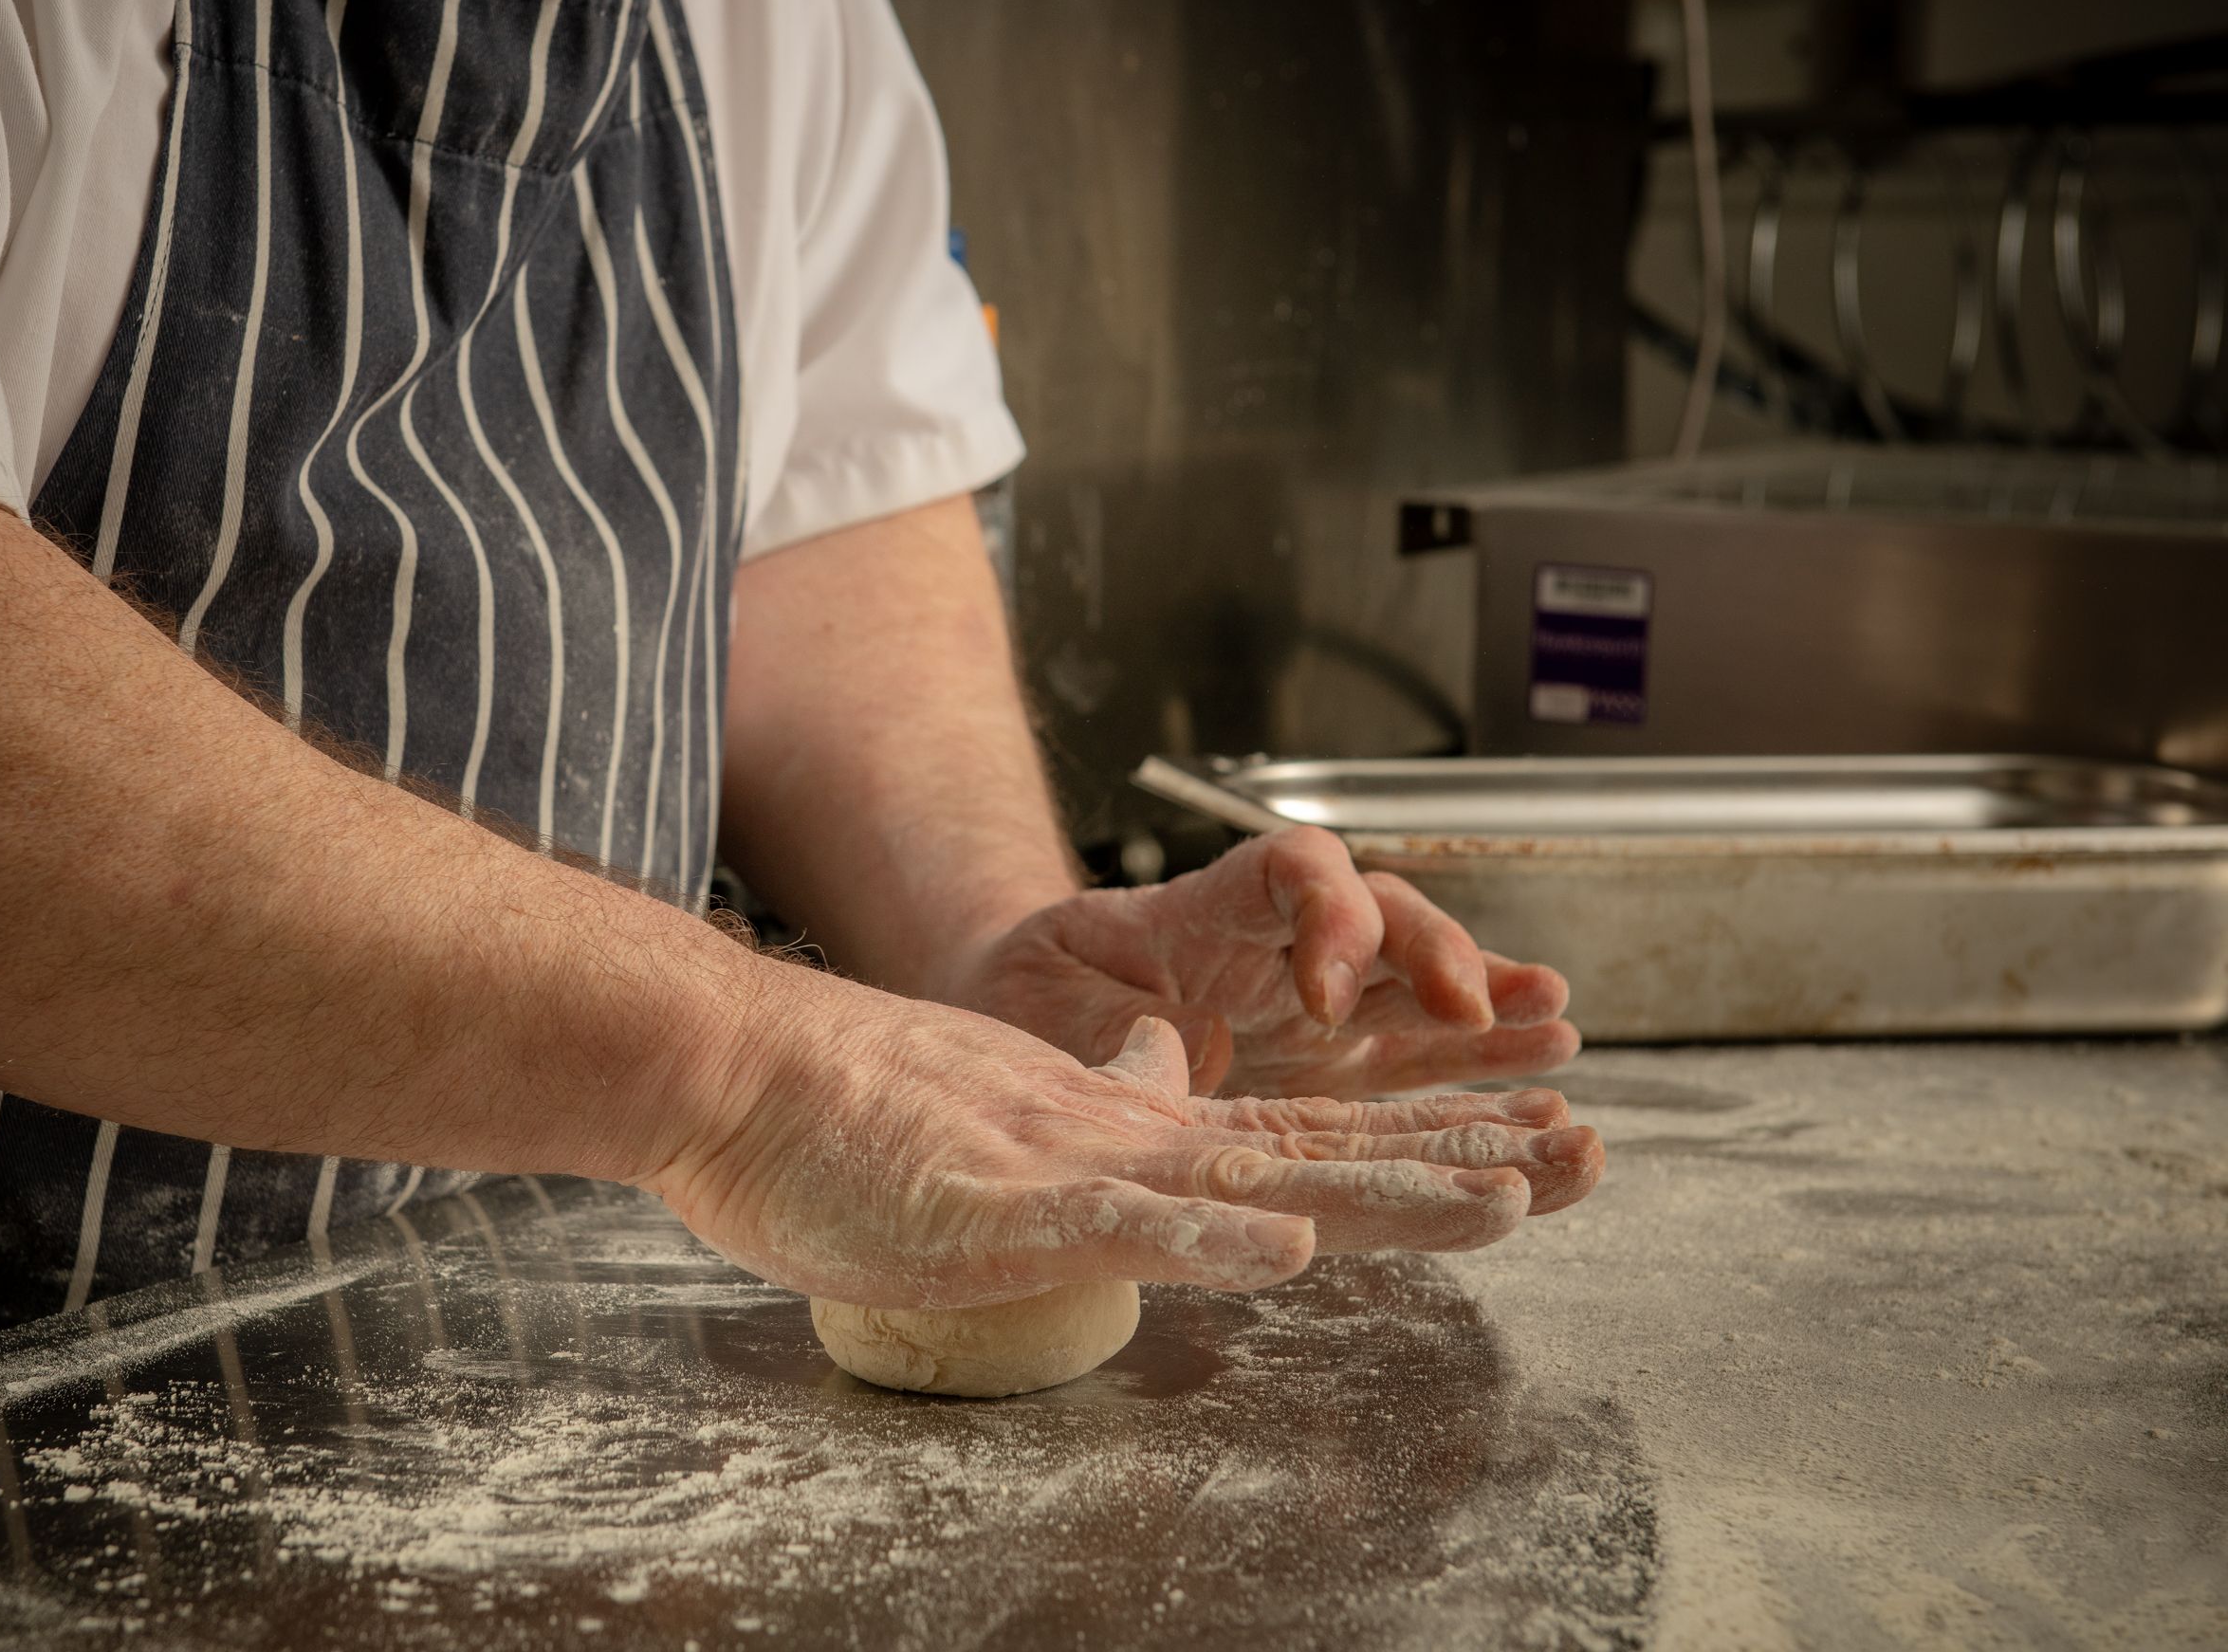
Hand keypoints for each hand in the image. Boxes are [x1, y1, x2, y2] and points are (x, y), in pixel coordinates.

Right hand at [649, 980, 1601, 1310]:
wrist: (731, 1077)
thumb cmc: (849, 1118)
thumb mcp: (1003, 1126)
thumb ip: (1095, 1105)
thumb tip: (1162, 1071)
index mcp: (1134, 1137)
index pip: (1307, 1138)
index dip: (1423, 1142)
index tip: (1532, 1146)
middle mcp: (1129, 1142)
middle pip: (1320, 1151)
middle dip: (1458, 1157)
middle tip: (1586, 1155)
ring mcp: (1071, 1168)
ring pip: (1253, 1177)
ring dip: (1381, 1187)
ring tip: (1506, 1197)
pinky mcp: (999, 1202)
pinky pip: (1116, 1222)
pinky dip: (1205, 1235)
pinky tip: (1285, 1246)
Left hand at [930, 827, 1584, 1099]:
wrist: (1028, 1014)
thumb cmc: (1025, 990)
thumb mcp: (1035, 998)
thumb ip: (1105, 1023)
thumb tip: (1177, 1048)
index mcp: (1205, 908)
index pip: (1291, 871)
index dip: (1328, 917)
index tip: (1322, 998)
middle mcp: (1279, 941)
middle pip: (1380, 913)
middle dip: (1436, 954)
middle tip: (1475, 1008)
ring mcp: (1316, 999)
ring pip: (1419, 978)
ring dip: (1488, 998)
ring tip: (1557, 1022)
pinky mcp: (1331, 1060)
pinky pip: (1417, 1050)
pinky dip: (1481, 1056)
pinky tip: (1549, 1060)